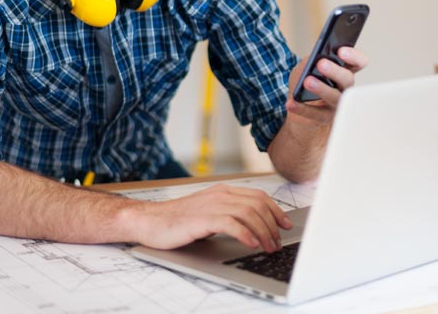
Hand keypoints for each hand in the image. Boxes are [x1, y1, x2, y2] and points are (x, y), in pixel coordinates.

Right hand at [127, 183, 291, 251]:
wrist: (151, 221)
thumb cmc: (178, 221)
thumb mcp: (209, 214)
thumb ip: (229, 215)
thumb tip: (253, 228)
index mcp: (223, 191)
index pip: (258, 196)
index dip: (275, 210)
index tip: (285, 225)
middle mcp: (220, 194)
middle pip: (257, 204)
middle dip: (272, 224)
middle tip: (277, 243)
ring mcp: (211, 204)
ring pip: (248, 213)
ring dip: (263, 232)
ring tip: (268, 247)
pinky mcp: (202, 218)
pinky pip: (231, 223)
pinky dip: (245, 233)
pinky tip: (251, 244)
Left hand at [286, 47, 367, 127]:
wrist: (298, 103)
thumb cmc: (306, 78)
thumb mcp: (306, 65)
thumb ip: (311, 61)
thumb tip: (313, 61)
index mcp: (344, 70)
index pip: (358, 62)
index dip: (353, 57)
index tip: (341, 51)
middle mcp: (345, 88)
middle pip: (347, 80)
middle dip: (335, 71)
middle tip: (321, 64)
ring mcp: (337, 105)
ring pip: (335, 98)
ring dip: (322, 89)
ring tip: (307, 81)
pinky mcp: (324, 118)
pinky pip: (315, 115)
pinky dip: (302, 108)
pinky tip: (290, 103)